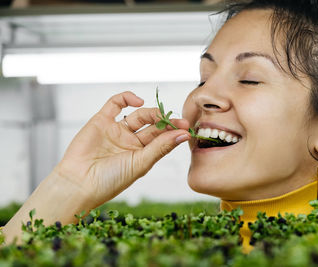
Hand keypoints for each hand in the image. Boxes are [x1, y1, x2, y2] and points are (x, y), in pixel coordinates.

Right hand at [54, 91, 189, 209]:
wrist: (78, 183)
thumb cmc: (109, 180)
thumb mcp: (140, 164)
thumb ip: (161, 147)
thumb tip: (183, 135)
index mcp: (141, 155)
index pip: (162, 139)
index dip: (174, 132)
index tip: (186, 128)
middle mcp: (130, 142)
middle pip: (153, 126)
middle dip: (166, 122)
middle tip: (179, 121)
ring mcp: (116, 130)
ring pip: (138, 114)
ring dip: (152, 112)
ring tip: (161, 115)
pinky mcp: (101, 120)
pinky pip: (115, 103)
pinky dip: (127, 98)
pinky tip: (138, 101)